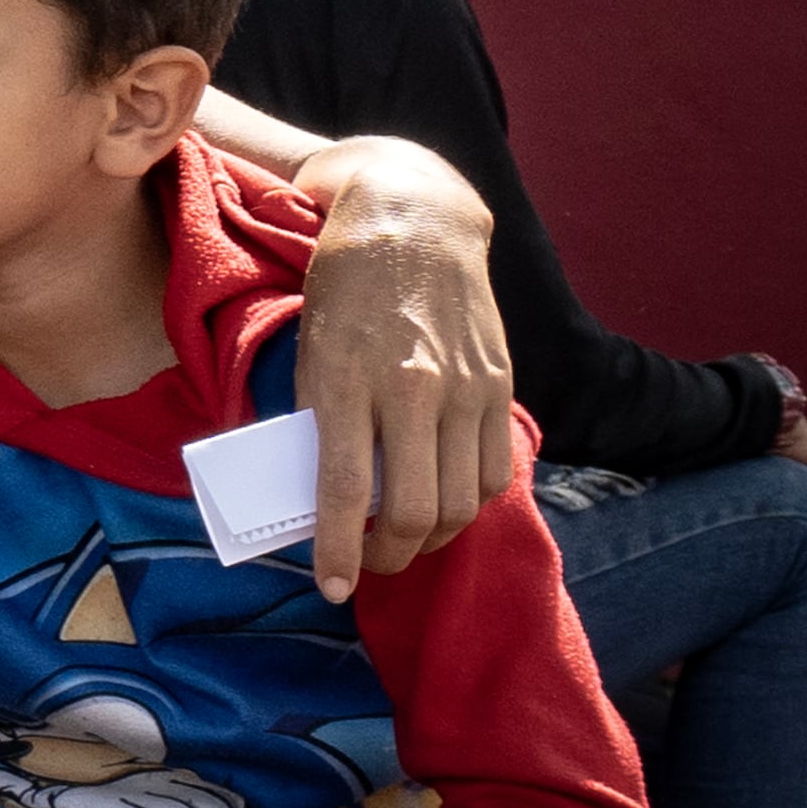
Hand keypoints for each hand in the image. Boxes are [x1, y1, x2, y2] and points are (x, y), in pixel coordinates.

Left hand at [287, 139, 516, 597]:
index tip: (331, 586)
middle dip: (391, 557)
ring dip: (436, 538)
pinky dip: (471, 501)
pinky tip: (448, 504)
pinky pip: (494, 468)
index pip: (342, 489)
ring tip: (409, 542)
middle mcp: (411, 388)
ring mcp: (463, 388)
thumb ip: (316, 419)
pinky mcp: (498, 383)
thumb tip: (320, 496)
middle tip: (370, 566)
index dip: (337, 550)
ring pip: (463, 501)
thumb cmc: (342, 289)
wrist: (412, 221)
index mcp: (346, 380)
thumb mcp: (308, 350)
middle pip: (415, 510)